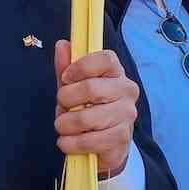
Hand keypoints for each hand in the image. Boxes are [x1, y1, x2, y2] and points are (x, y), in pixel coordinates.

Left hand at [53, 42, 138, 178]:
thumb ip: (66, 67)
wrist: (105, 145)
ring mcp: (126, 115)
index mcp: (116, 73)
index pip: (105, 59)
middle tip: (62, 107)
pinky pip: (87, 141)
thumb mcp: (74, 87)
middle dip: (65, 100)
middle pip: (90, 88)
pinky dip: (70, 143)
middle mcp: (127, 91)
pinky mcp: (121, 139)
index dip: (80, 66)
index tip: (65, 78)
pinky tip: (68, 142)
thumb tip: (62, 44)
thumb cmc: (88, 110)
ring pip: (85, 118)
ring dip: (64, 125)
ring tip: (64, 127)